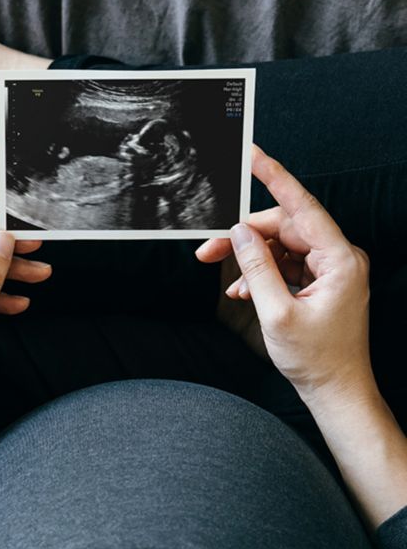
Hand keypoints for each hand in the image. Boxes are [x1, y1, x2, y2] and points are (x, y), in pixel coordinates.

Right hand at [196, 145, 375, 407]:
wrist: (336, 393)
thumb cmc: (317, 360)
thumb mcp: (277, 314)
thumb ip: (257, 267)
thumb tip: (240, 234)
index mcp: (340, 260)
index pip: (302, 206)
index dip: (275, 178)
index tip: (254, 155)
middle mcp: (339, 258)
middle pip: (284, 228)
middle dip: (244, 237)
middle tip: (208, 249)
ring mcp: (331, 270)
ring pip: (281, 247)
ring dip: (251, 260)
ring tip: (227, 280)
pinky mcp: (321, 283)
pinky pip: (286, 265)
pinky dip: (263, 274)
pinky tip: (245, 291)